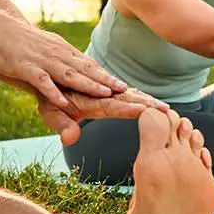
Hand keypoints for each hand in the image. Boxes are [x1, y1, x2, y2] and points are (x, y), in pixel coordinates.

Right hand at [0, 22, 126, 108]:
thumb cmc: (22, 42)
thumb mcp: (46, 49)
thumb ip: (62, 61)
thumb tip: (78, 70)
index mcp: (63, 52)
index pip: (90, 65)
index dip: (107, 76)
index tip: (125, 86)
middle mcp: (57, 55)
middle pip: (86, 69)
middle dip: (106, 80)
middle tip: (126, 90)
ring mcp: (43, 61)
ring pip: (69, 74)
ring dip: (89, 84)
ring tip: (106, 93)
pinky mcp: (26, 67)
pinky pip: (42, 81)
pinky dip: (53, 92)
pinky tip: (63, 103)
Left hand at [34, 87, 169, 144]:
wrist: (46, 74)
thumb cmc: (48, 98)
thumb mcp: (50, 112)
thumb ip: (61, 125)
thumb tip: (70, 139)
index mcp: (90, 99)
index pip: (115, 105)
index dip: (132, 108)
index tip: (151, 111)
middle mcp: (100, 92)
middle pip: (128, 98)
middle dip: (147, 104)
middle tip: (168, 112)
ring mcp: (103, 88)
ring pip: (129, 94)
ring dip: (146, 100)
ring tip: (165, 108)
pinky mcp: (104, 86)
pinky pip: (124, 91)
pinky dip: (138, 96)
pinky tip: (151, 102)